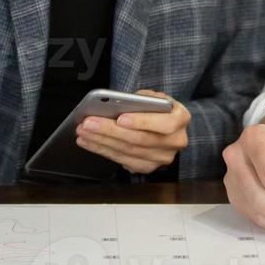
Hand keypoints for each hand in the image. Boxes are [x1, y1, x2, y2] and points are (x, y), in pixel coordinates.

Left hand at [75, 89, 190, 174]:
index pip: (164, 124)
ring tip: (83, 132)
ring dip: (101, 142)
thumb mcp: (155, 97)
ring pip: (127, 152)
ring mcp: (162, 158)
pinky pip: (122, 160)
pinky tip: (90, 142)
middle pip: (140, 139)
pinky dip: (103, 151)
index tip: (120, 118)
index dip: (141, 122)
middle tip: (88, 123)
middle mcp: (175, 141)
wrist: (168, 126)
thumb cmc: (158, 108)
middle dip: (110, 131)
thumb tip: (117, 104)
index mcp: (181, 119)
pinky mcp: (148, 167)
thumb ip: (142, 100)